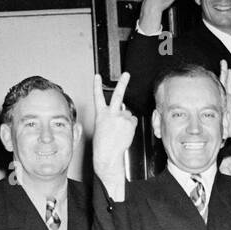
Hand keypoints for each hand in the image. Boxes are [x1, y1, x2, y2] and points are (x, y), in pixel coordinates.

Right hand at [91, 72, 138, 191]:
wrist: (108, 155)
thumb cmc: (103, 145)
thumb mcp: (101, 128)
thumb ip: (110, 117)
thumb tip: (121, 110)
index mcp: (100, 114)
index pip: (97, 96)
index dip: (97, 85)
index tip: (97, 76)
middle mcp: (111, 113)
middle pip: (118, 95)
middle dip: (123, 82)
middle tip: (126, 74)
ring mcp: (121, 117)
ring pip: (128, 114)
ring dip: (126, 120)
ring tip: (120, 131)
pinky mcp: (129, 123)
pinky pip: (133, 122)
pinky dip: (131, 126)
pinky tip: (125, 133)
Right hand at [219, 61, 230, 138]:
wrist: (220, 138)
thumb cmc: (228, 132)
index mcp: (229, 103)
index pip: (229, 88)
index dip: (229, 79)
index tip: (229, 69)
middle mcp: (223, 100)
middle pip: (224, 83)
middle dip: (224, 72)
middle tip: (223, 62)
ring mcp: (219, 101)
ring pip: (219, 85)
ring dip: (221, 74)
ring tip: (222, 64)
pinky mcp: (215, 104)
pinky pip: (215, 92)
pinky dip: (214, 83)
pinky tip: (212, 76)